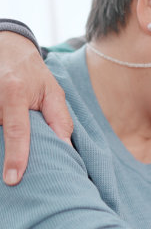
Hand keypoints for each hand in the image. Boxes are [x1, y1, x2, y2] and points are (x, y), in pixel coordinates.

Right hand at [0, 32, 71, 185]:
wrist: (7, 50)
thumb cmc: (34, 74)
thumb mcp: (53, 92)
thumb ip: (60, 120)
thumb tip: (66, 148)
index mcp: (15, 92)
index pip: (16, 130)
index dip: (16, 156)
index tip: (13, 178)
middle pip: (1, 136)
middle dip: (11, 152)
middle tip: (18, 168)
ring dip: (4, 144)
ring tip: (15, 144)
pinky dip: (1, 137)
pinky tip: (6, 143)